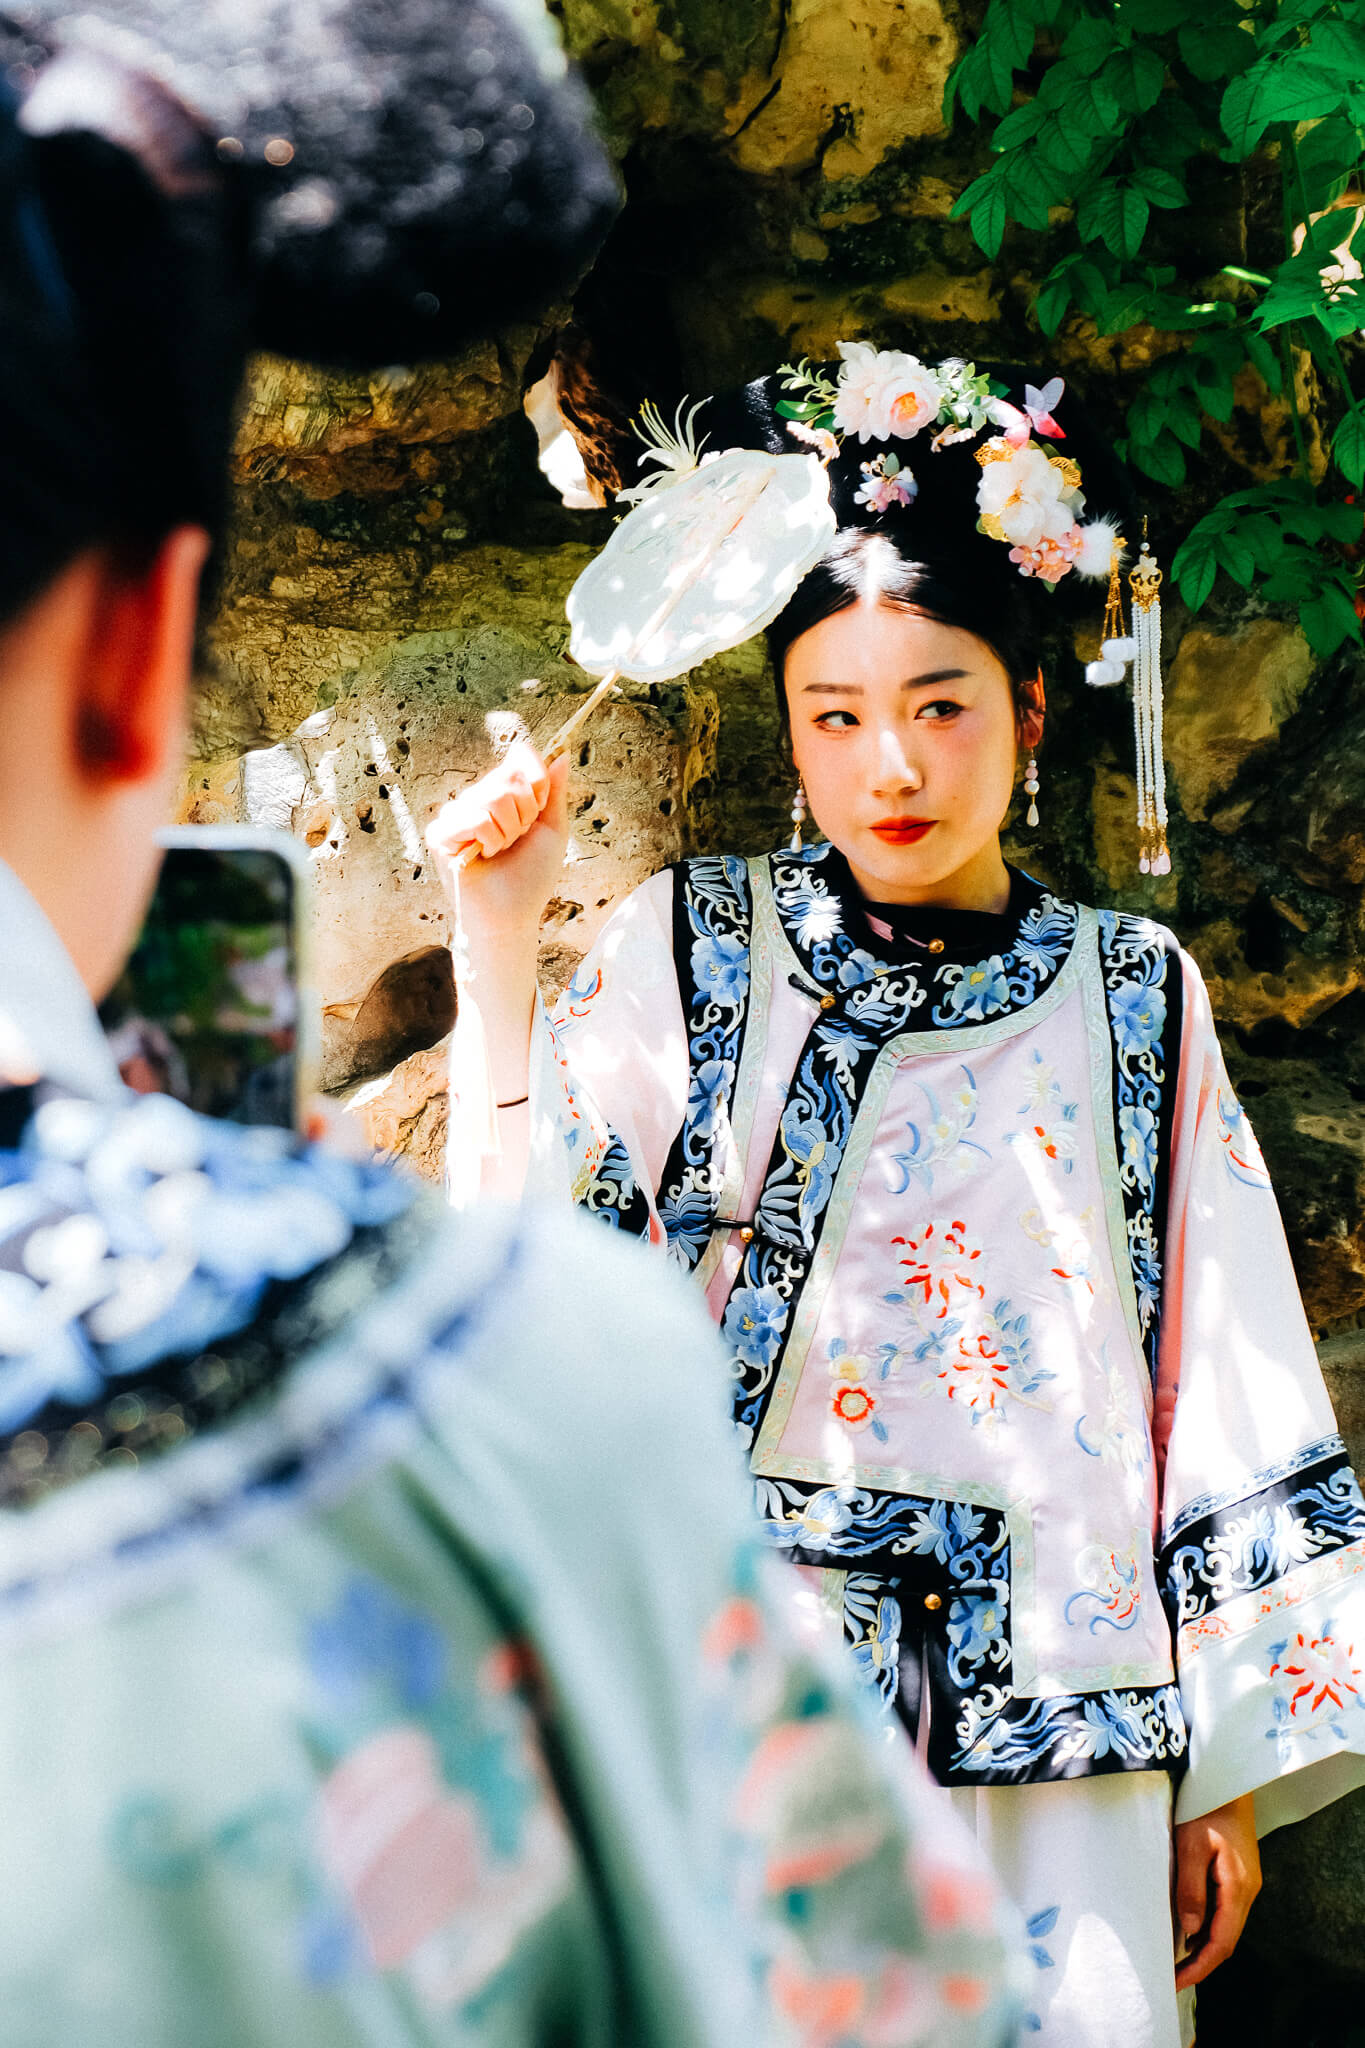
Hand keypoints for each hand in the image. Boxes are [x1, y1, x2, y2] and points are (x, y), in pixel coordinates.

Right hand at [425, 741, 569, 938]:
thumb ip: (554, 791)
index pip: (520, 758)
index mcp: (502, 794)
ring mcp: (456, 814)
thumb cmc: (531, 876)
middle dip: (525, 815)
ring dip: (508, 831)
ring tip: (499, 850)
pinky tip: (482, 856)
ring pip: (494, 798)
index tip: (537, 816)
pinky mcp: (439, 833)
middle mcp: (476, 798)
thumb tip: (562, 754)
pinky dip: (488, 840)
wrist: (512, 914)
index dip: (537, 784)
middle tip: (516, 840)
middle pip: (510, 778)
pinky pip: (473, 817)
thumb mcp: (552, 829)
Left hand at [1173, 1793, 1260, 1990]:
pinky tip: (1189, 1930)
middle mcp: (1247, 1889)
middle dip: (1201, 1962)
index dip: (1200, 1966)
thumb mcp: (1191, 1844)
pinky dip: (1208, 1927)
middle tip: (1172, 1978)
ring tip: (1176, 1960)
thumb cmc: (1205, 1805)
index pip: (1222, 1941)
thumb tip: (1190, 1931)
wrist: (1224, 1777)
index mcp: (1239, 1886)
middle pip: (1227, 1939)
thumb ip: (1191, 1888)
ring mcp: (1245, 1882)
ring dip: (1204, 1946)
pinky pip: (1224, 1910)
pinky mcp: (1237, 1874)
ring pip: (1226, 1926)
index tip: (1177, 1981)